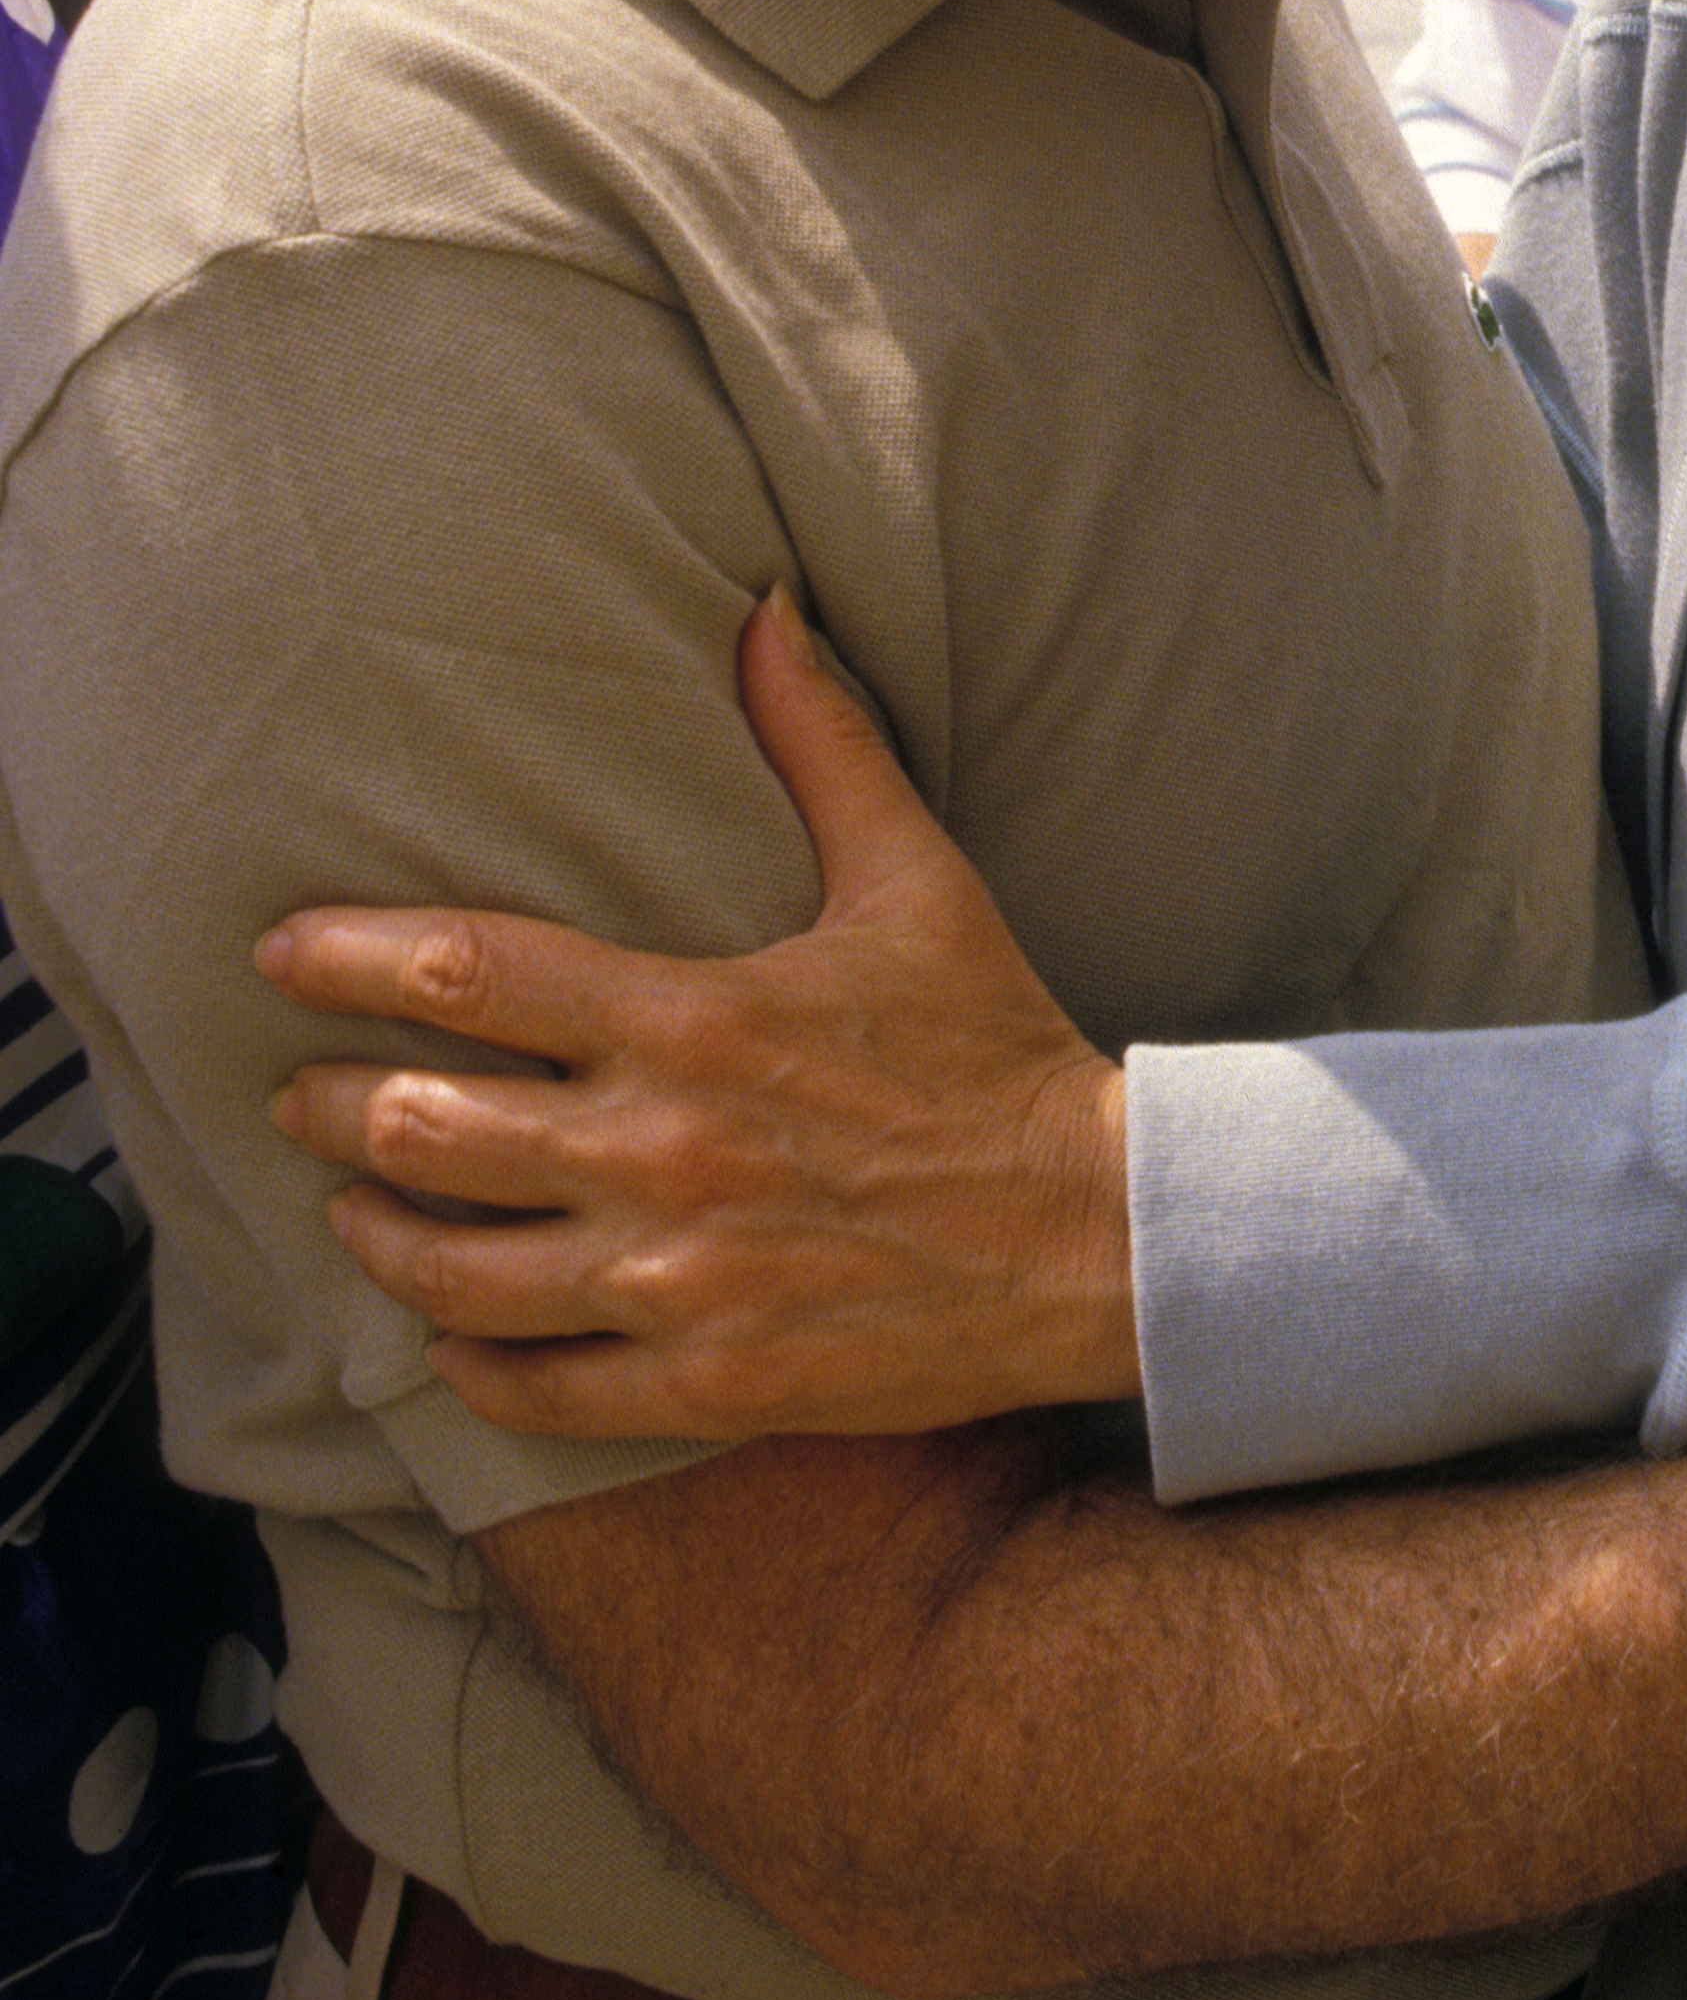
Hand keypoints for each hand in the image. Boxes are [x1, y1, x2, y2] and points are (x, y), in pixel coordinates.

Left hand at [259, 592, 1134, 1437]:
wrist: (1096, 1230)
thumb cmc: (996, 1048)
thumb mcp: (913, 880)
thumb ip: (820, 745)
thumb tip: (765, 610)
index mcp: (695, 1015)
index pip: (466, 970)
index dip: (343, 957)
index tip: (277, 955)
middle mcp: (663, 1149)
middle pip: (423, 1126)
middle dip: (334, 1107)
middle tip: (301, 1096)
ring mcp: (677, 1276)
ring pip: (451, 1271)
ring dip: (378, 1235)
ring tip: (352, 1210)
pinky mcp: (706, 1378)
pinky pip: (533, 1389)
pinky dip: (467, 1366)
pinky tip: (451, 1339)